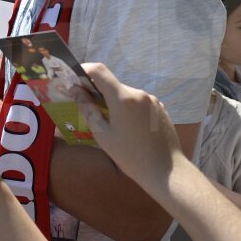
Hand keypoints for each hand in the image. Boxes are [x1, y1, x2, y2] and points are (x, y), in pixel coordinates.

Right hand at [76, 63, 181, 186]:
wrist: (165, 170)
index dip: (84, 70)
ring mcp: (152, 100)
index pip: (100, 71)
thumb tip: (76, 91)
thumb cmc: (130, 156)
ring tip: (112, 124)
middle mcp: (139, 93)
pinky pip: (139, 103)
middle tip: (89, 108)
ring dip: (115, 103)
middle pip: (113, 85)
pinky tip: (130, 129)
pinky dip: (129, 109)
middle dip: (99, 93)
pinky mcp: (160, 108)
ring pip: (126, 95)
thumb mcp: (102, 135)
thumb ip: (88, 109)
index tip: (75, 79)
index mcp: (123, 98)